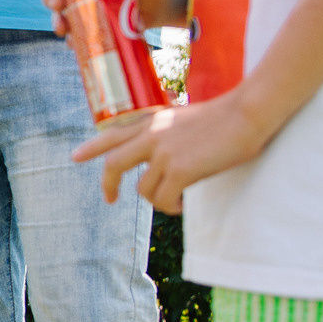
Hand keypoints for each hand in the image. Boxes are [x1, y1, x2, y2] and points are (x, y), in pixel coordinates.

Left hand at [70, 98, 269, 212]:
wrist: (247, 114)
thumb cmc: (225, 117)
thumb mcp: (184, 119)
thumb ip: (166, 135)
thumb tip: (159, 162)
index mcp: (153, 121)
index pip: (113, 134)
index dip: (93, 147)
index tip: (76, 157)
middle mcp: (152, 136)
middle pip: (114, 164)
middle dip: (108, 185)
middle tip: (110, 200)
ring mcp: (163, 153)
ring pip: (144, 190)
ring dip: (158, 200)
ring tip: (175, 200)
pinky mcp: (180, 169)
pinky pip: (163, 199)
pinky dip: (170, 207)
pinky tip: (181, 205)